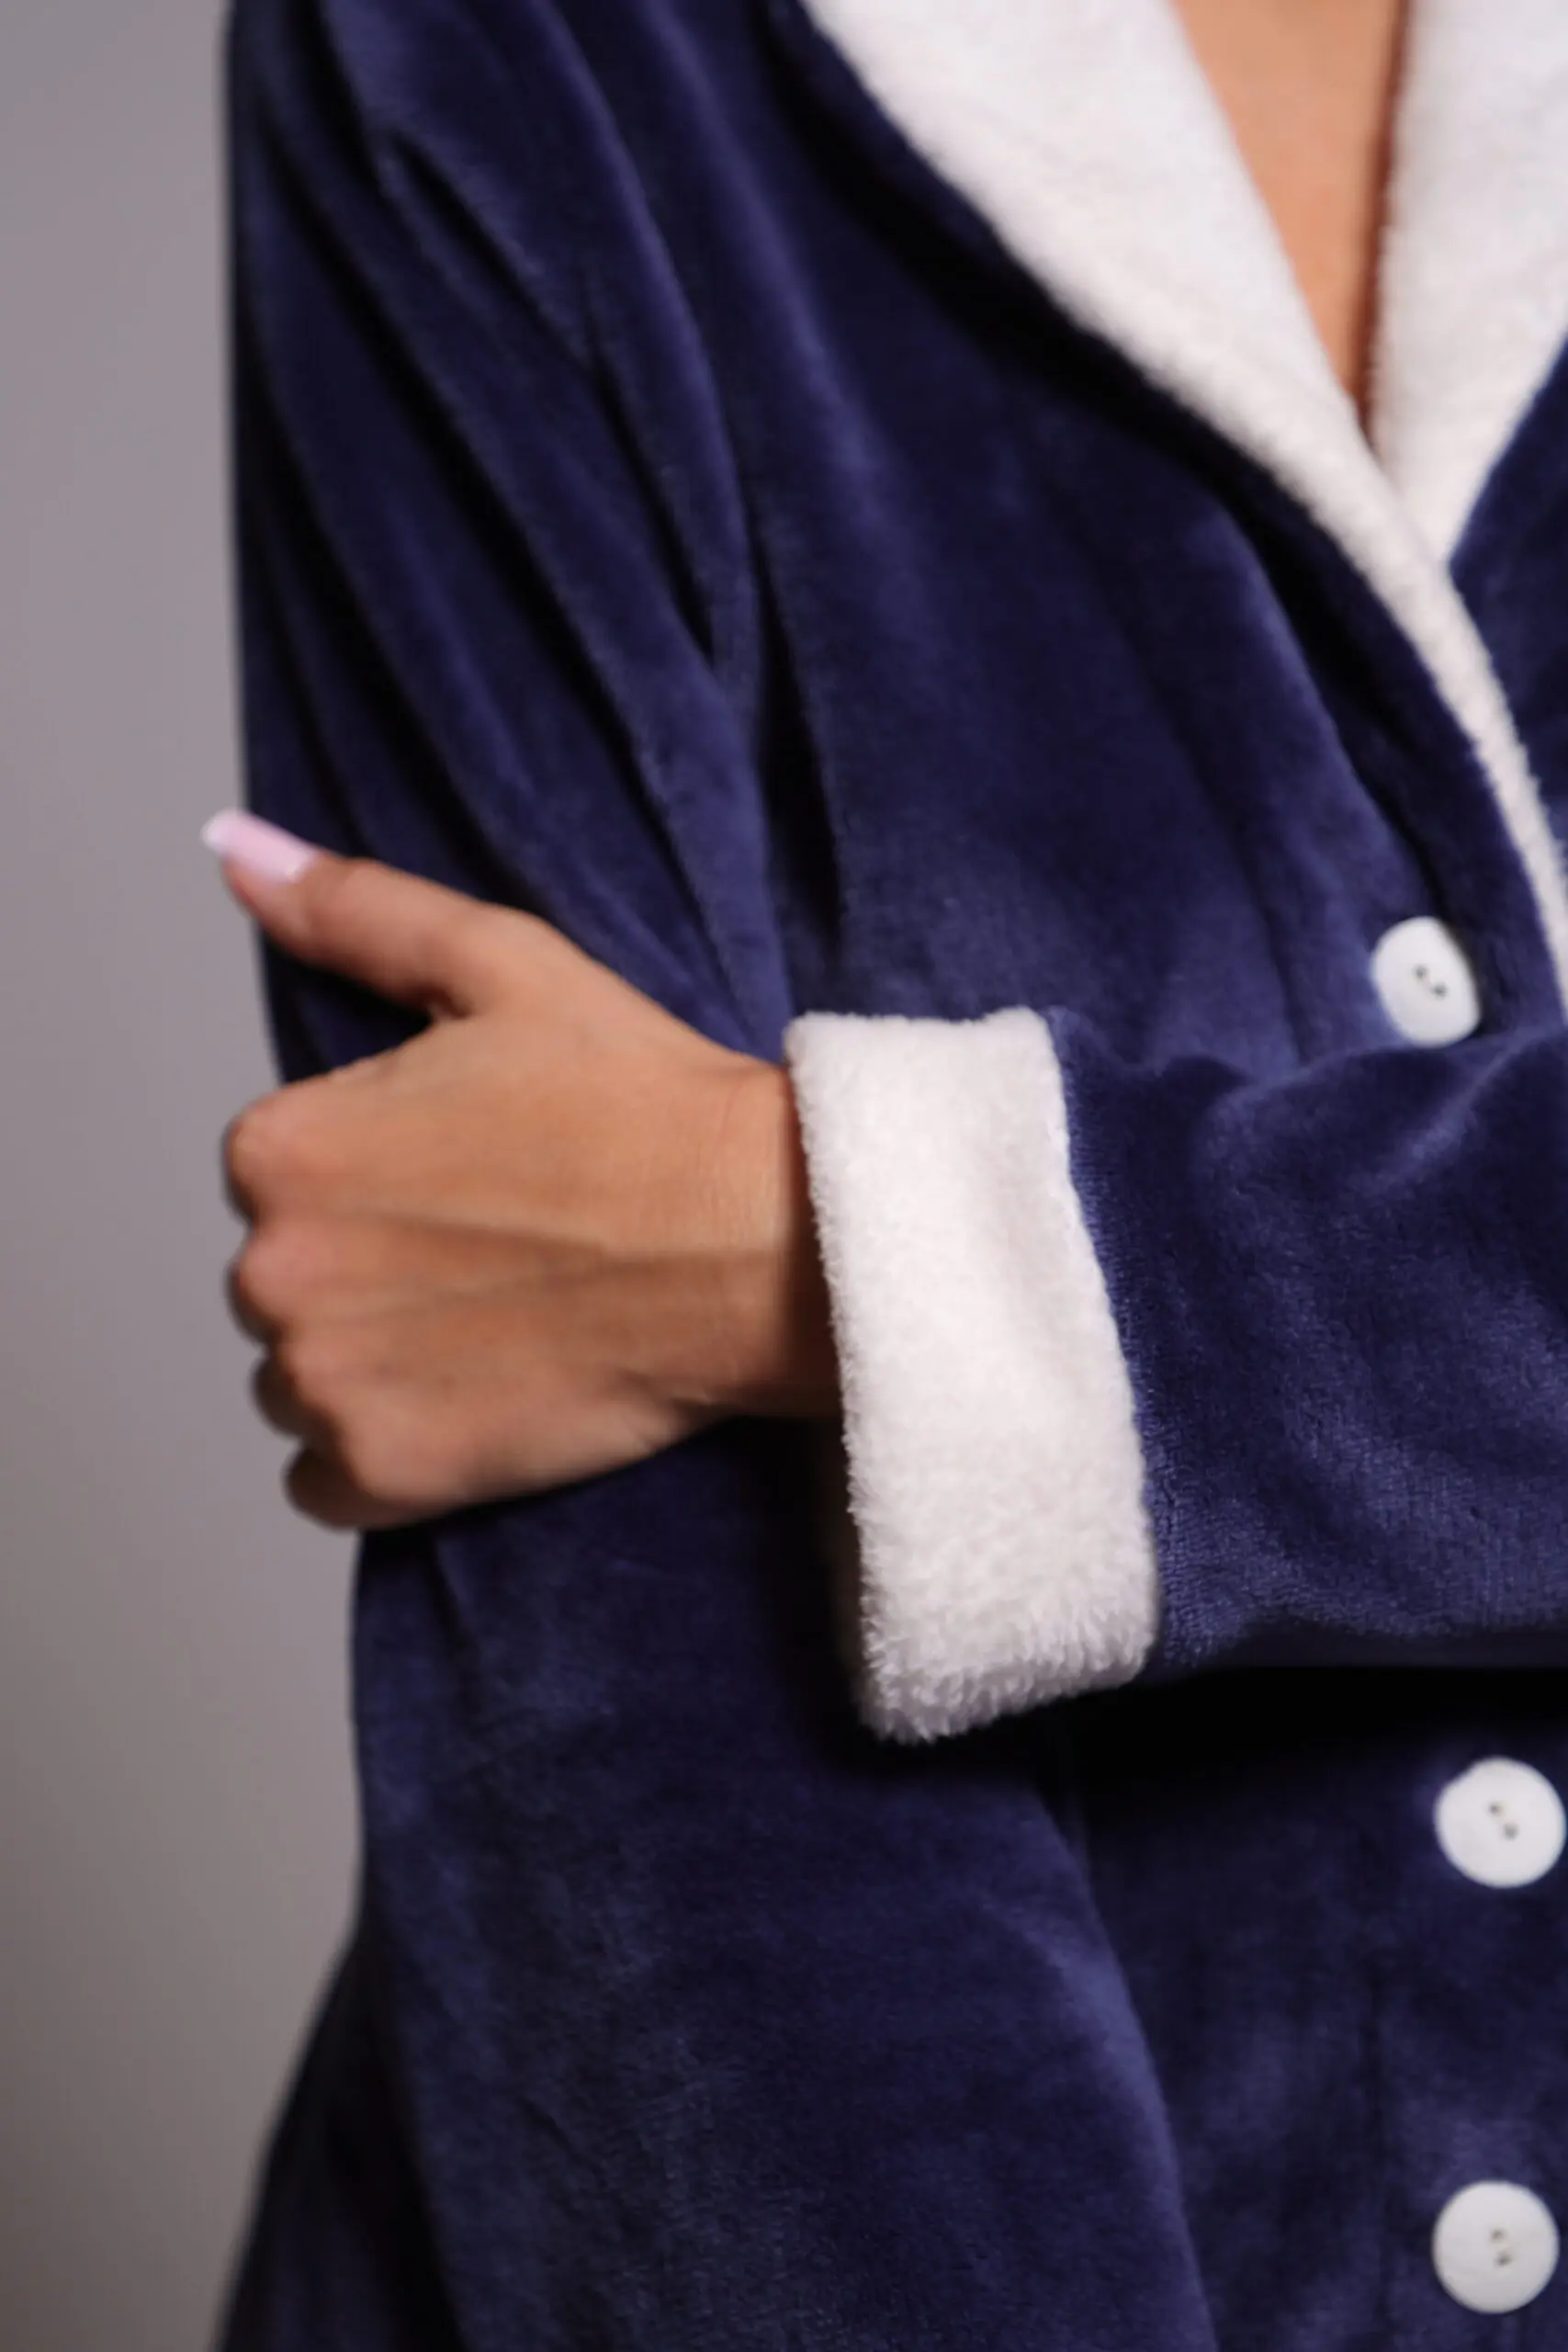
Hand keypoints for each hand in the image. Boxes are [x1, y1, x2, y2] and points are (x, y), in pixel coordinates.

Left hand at [208, 813, 838, 1530]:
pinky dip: (385, 1457)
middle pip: (285, 1280)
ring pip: (300, 1380)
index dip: (383, 1174)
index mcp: (281, 1145)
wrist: (763, 1243)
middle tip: (498, 1250)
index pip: (279, 1174)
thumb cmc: (648, 1106)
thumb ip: (349, 912)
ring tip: (495, 1325)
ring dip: (373, 1363)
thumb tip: (232, 851)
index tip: (474, 1177)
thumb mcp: (499, 966)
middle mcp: (272, 1268)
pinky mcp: (384, 1474)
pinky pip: (324, 1483)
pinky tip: (475, 1398)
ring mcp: (325, 1381)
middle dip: (368, 1270)